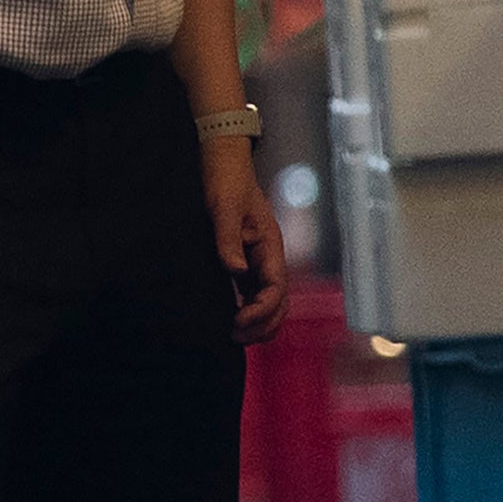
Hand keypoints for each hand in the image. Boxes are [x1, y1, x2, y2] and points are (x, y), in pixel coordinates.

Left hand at [207, 133, 286, 348]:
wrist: (224, 164)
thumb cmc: (226, 182)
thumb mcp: (223, 208)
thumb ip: (228, 239)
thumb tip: (235, 271)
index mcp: (270, 246)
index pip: (276, 289)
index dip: (261, 311)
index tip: (238, 321)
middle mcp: (269, 257)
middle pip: (279, 303)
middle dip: (263, 325)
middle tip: (234, 337)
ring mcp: (260, 261)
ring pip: (269, 302)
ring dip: (257, 322)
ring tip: (233, 336)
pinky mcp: (246, 261)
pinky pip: (253, 294)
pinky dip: (247, 311)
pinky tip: (229, 319)